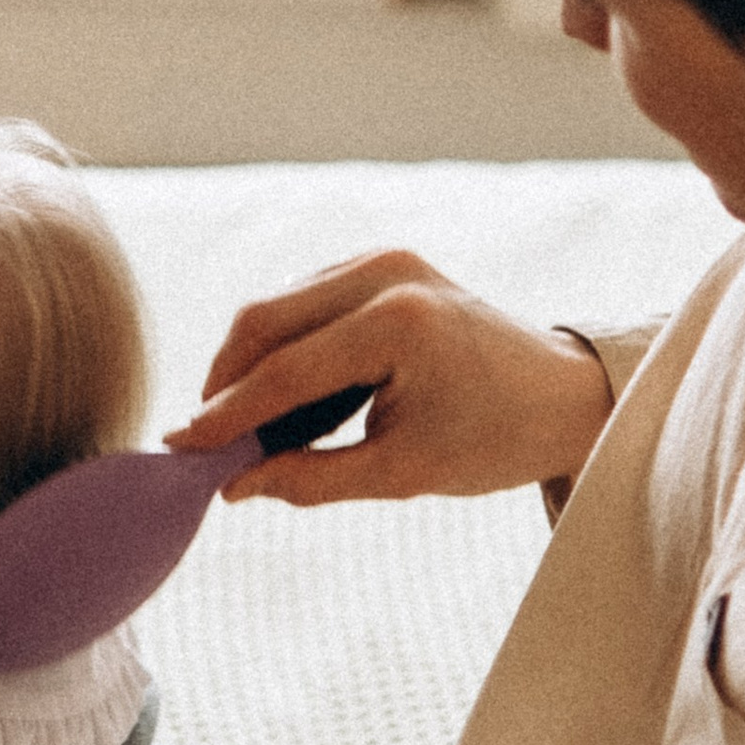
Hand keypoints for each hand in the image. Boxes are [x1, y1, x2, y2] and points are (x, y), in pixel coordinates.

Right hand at [167, 253, 611, 505]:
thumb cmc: (495, 439)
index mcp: (401, 325)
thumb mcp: (403, 474)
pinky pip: (304, 299)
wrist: (563, 394)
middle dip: (226, 381)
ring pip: (278, 305)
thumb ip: (311, 478)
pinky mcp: (382, 261)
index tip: (181, 447)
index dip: (227, 414)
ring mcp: (385, 258)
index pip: (288, 370)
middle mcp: (388, 274)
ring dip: (250, 364)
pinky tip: (286, 397)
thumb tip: (233, 486)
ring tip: (248, 427)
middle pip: (266, 319)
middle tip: (204, 439)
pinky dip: (282, 346)